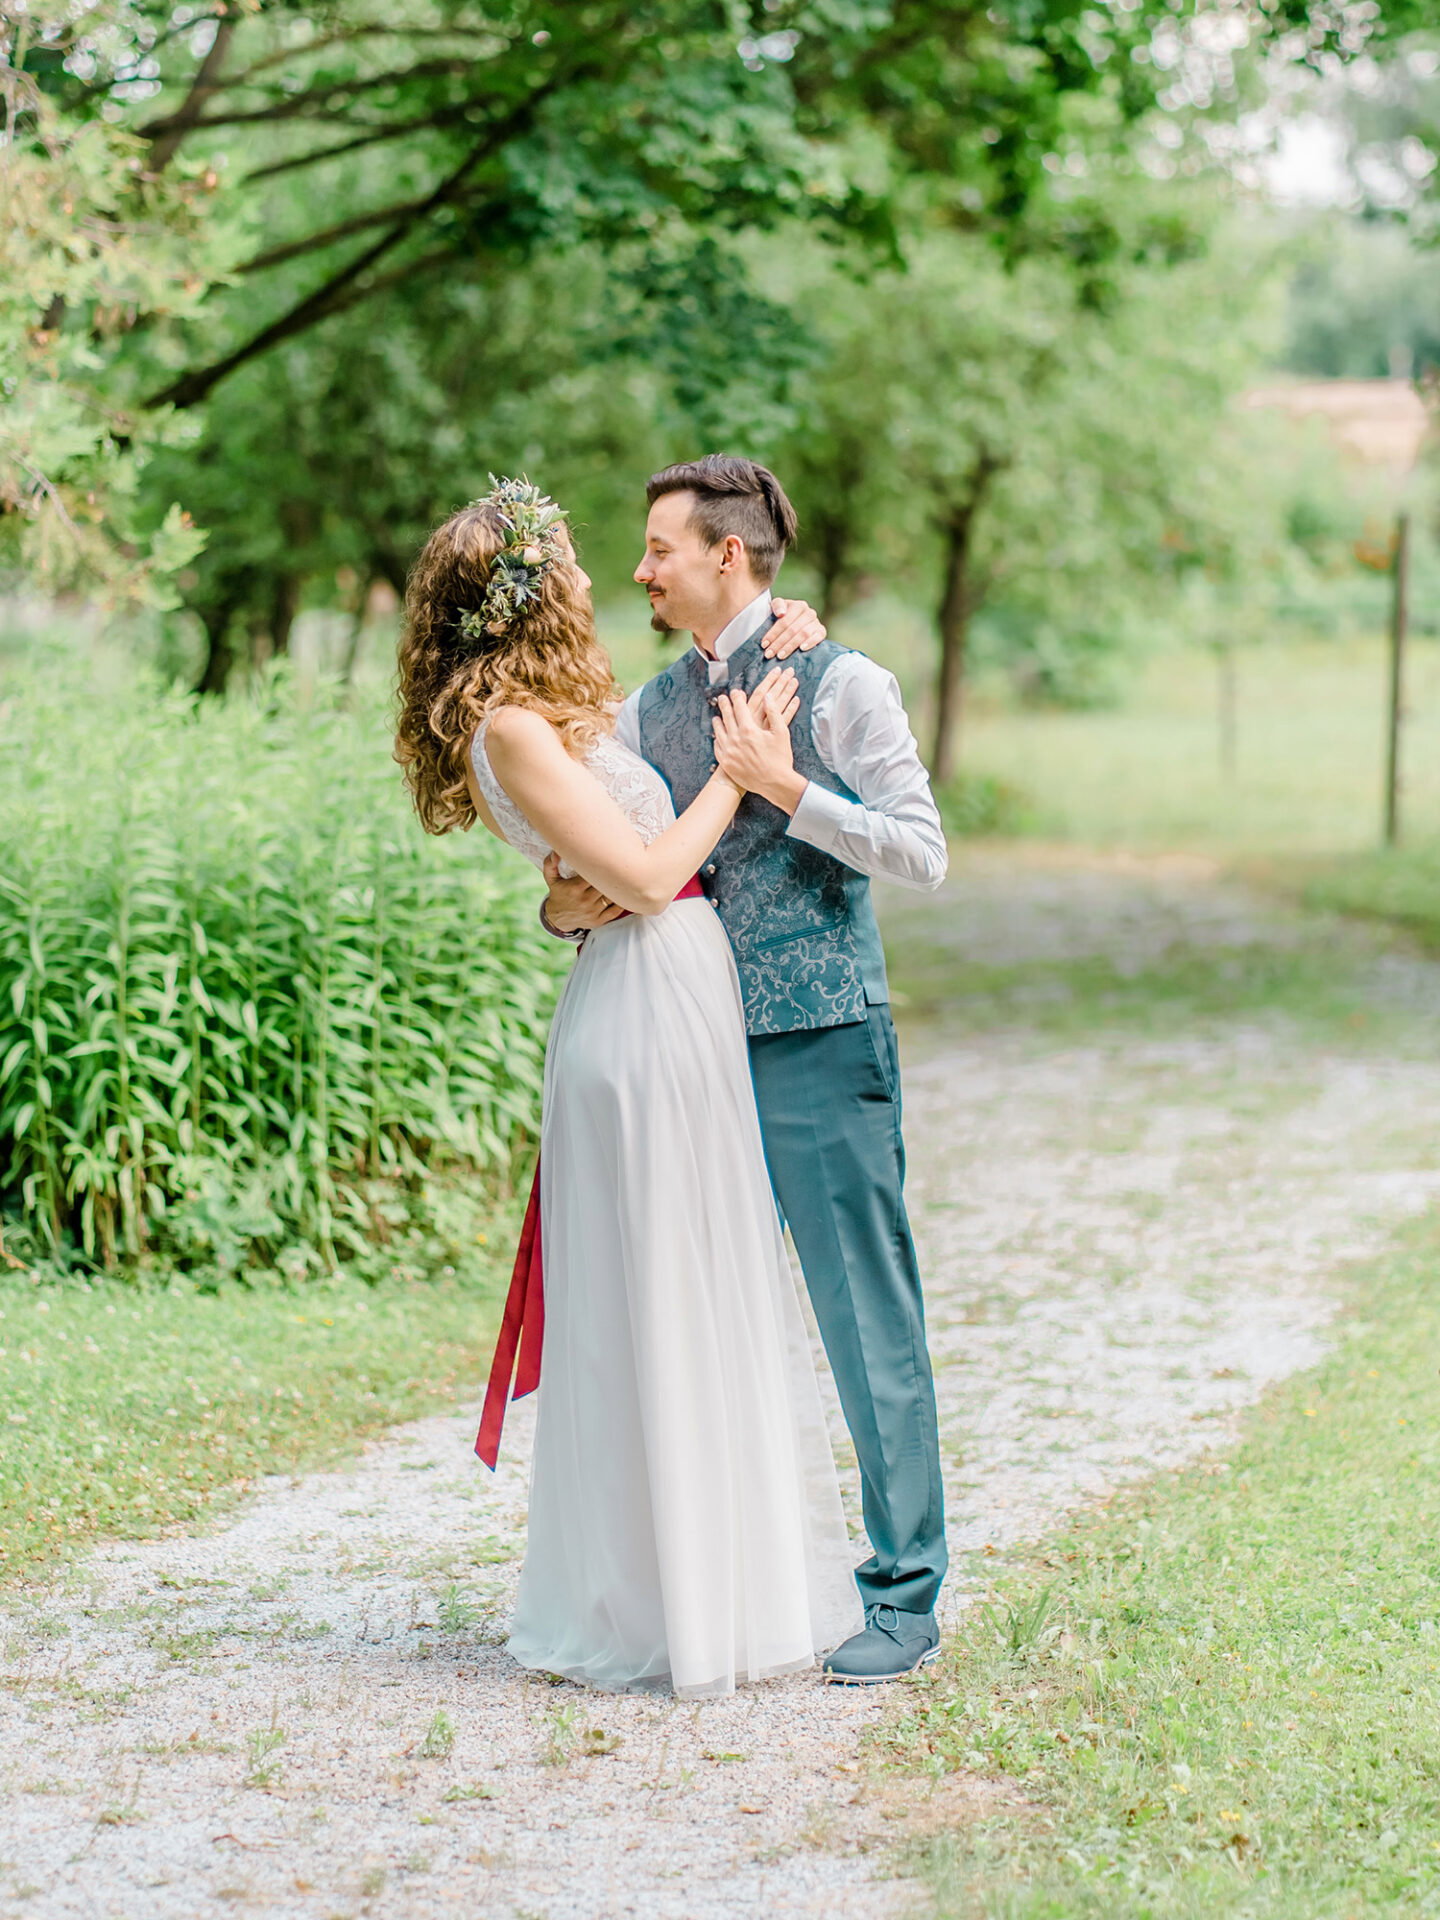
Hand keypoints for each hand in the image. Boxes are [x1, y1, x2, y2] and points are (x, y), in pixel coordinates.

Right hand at [542, 851, 627, 933]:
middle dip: (612, 875)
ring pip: (612, 896)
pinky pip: (616, 910)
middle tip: (620, 865)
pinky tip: (624, 893)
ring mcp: (593, 911)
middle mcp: (585, 900)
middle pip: (606, 884)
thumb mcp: (551, 879)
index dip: (602, 866)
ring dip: (618, 887)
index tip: (606, 858)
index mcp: (575, 888)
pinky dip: (622, 902)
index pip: (594, 873)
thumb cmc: (558, 894)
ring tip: (624, 877)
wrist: (558, 919)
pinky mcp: (599, 920)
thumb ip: (550, 864)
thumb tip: (555, 853)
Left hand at [711, 667, 807, 814]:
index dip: (737, 697)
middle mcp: (735, 739)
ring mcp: (728, 752)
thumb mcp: (782, 732)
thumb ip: (774, 712)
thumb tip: (768, 696)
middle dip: (725, 705)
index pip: (739, 707)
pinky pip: (717, 746)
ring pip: (719, 731)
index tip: (735, 692)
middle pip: (727, 716)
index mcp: (749, 730)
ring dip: (718, 721)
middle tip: (722, 698)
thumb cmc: (780, 758)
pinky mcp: (726, 763)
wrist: (775, 783)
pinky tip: (718, 736)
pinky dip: (717, 738)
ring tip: (717, 716)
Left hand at [762, 598, 826, 659]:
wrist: (798, 621)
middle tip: (770, 654)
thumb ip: (777, 605)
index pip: (784, 621)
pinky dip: (811, 642)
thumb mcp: (777, 607)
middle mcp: (809, 612)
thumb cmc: (784, 615)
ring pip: (803, 634)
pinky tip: (802, 649)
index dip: (773, 633)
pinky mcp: (822, 631)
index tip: (764, 644)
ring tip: (780, 656)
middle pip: (792, 629)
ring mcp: (816, 622)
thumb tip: (781, 613)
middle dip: (779, 643)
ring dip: (790, 646)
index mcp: (798, 605)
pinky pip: (818, 637)